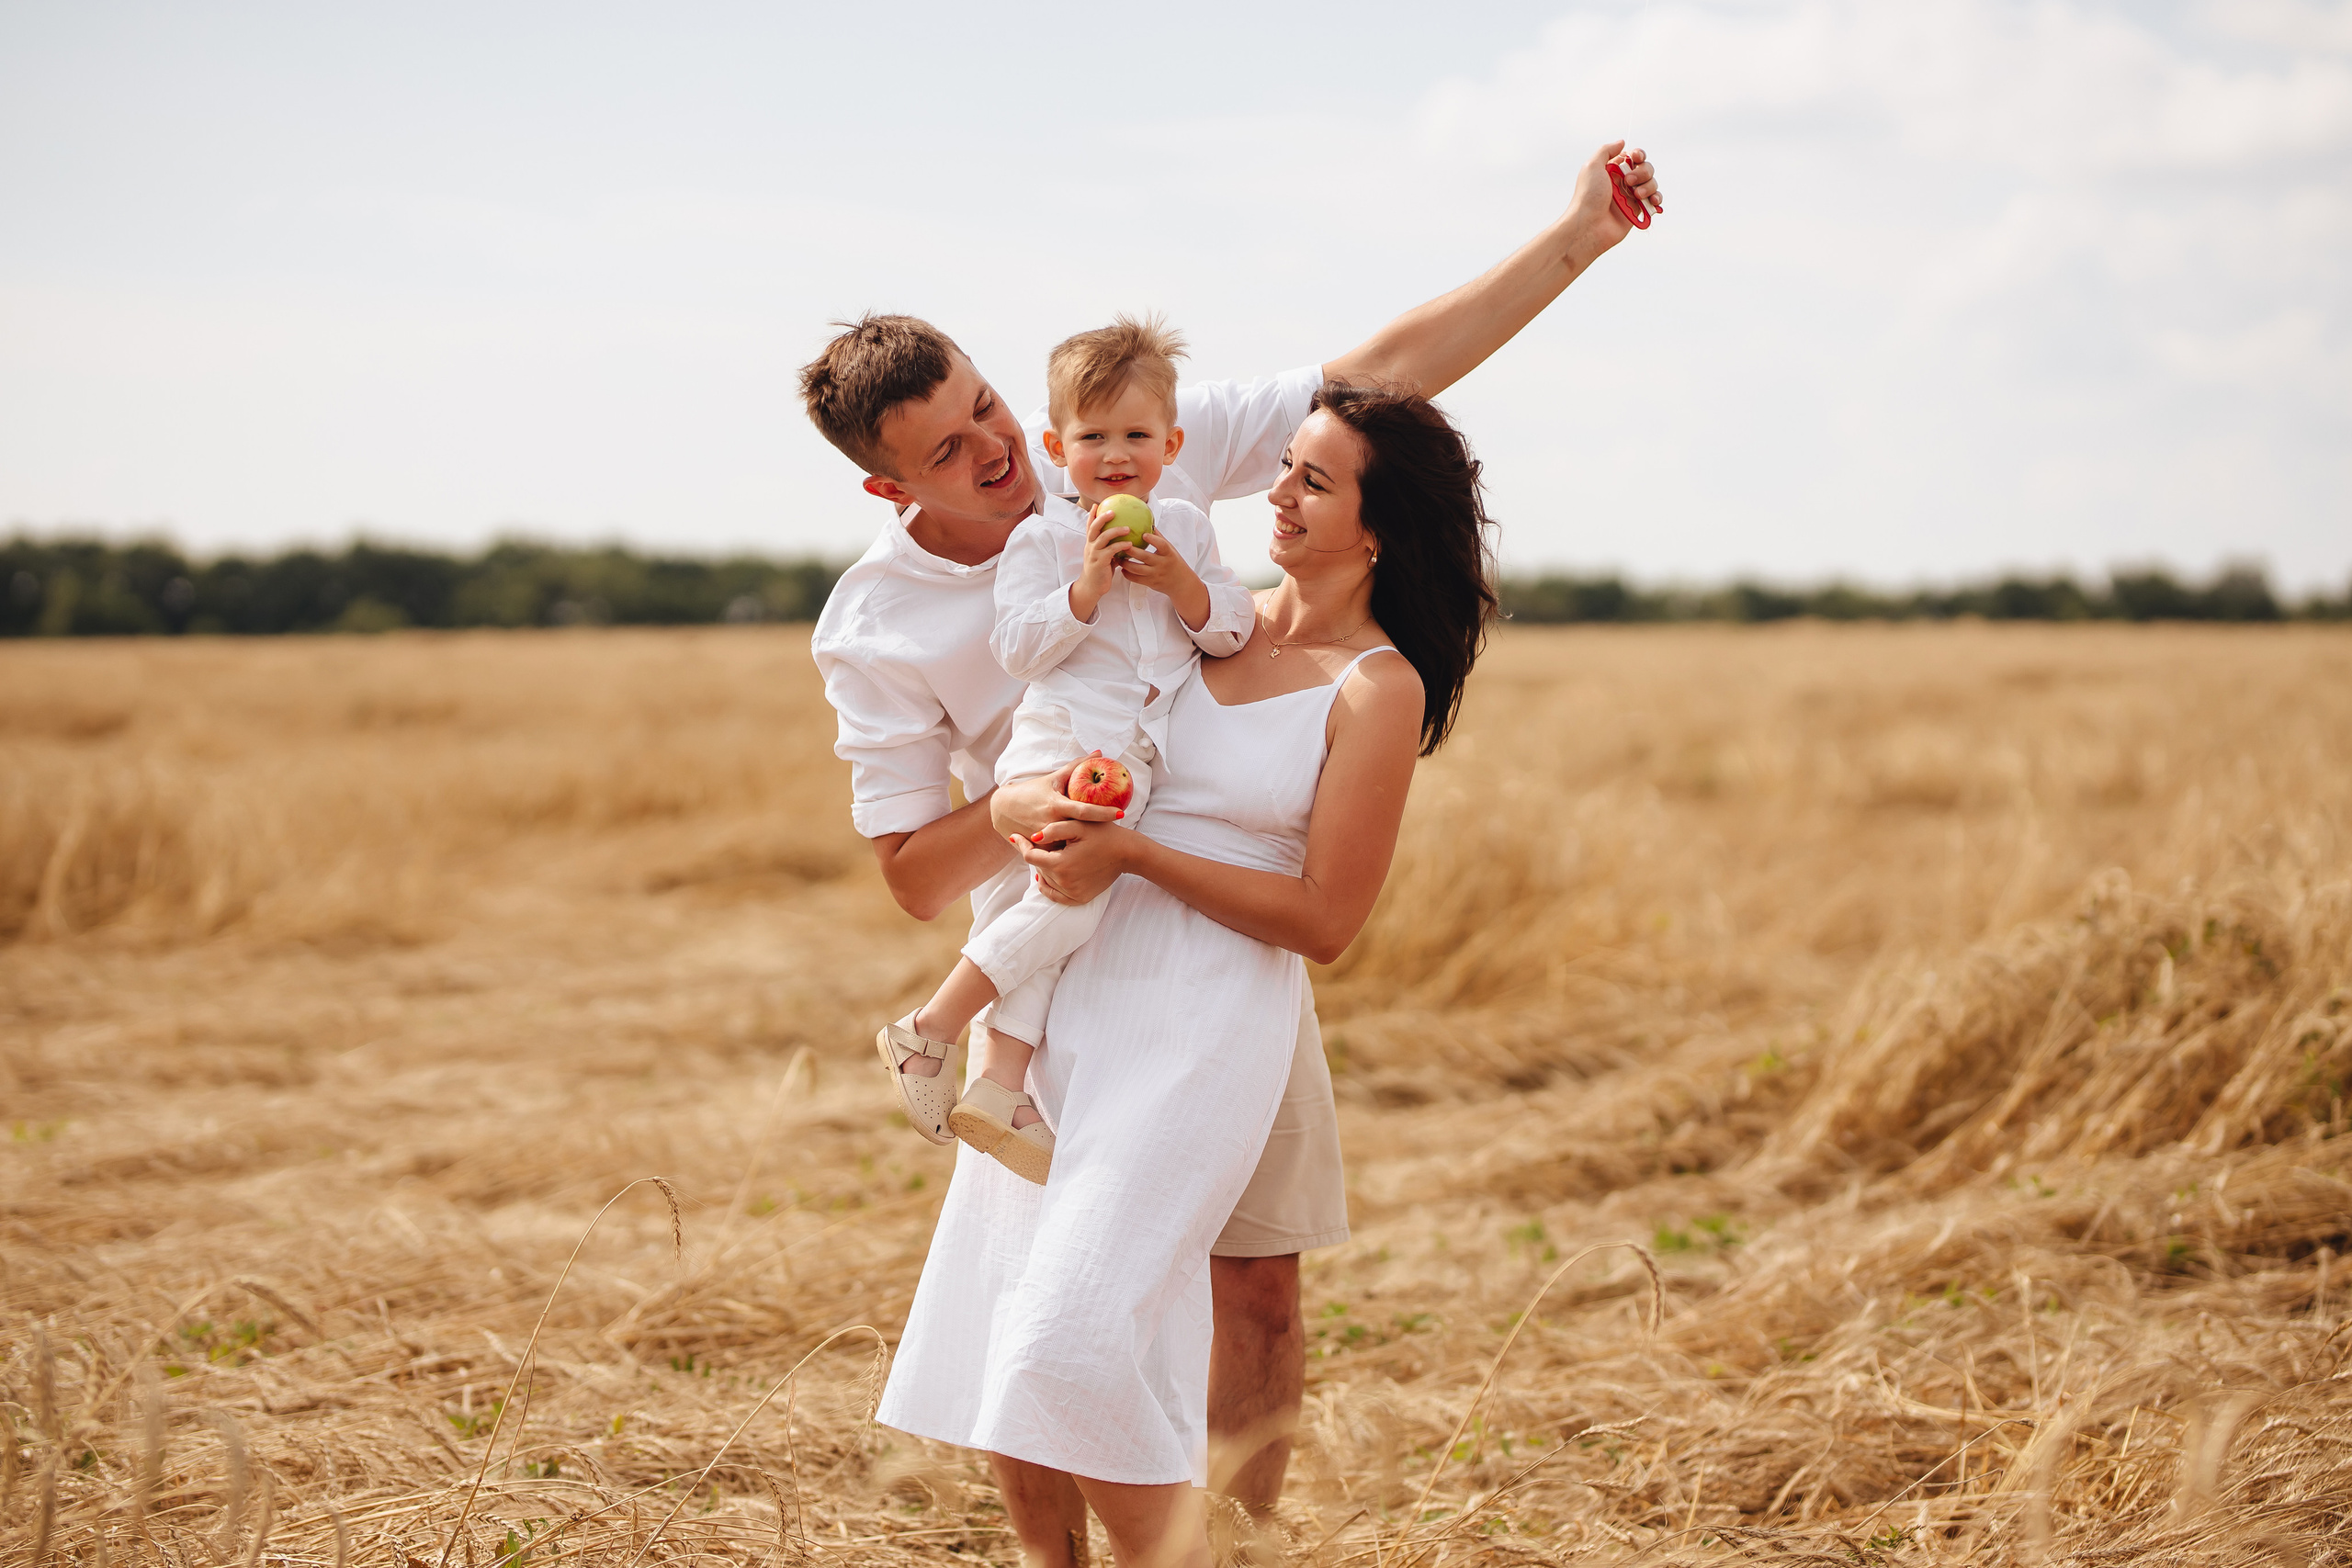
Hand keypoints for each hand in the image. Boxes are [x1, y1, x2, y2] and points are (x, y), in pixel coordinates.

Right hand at [988, 755, 1121, 843]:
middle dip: (1099, 833)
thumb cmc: (1031, 791)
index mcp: (1056, 805)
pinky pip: (1059, 852)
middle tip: (1118, 832)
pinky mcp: (1039, 848)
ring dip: (1086, 846)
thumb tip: (1099, 753)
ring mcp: (1044, 838)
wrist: (1002, 809)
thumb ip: (1077, 766)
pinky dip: (1070, 852)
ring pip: (1070, 846)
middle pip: (1081, 831)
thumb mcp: (1053, 778)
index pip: (1084, 810)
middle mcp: (1051, 822)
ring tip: (1105, 846)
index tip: (1121, 814)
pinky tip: (1086, 854)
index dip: (1103, 812)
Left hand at [1010, 818, 1134, 905]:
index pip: (1030, 856)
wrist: (1127, 852)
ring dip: (1044, 868)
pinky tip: (1046, 875)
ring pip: (1045, 880)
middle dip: (1036, 854)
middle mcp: (1064, 882)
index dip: (1021, 844)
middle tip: (1038, 841)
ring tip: (1049, 854)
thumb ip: (1054, 829)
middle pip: (1037, 867)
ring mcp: (1072, 893)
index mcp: (1061, 864)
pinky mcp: (1079, 899)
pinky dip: (1048, 886)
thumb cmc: (1103, 834)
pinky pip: (1055, 895)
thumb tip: (1033, 837)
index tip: (1014, 835)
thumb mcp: (1079, 825)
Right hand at [1068, 508, 1129, 623]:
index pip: (1089, 526)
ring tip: (1127, 528)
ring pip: (1103, 537)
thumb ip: (1110, 547)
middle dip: (1102, 517)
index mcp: (1090, 544)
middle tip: (1113, 511)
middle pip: (1094, 527)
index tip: (1097, 505)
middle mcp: (1090, 546)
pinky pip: (1111, 550)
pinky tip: (1130, 544)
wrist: (1092, 587)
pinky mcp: (1100, 562)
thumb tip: (1124, 539)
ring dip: (1116, 531)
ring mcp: (1094, 554)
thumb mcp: (1104, 556)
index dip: (1092, 515)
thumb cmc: (1101, 571)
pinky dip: (1120, 546)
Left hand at [1115, 531, 1212, 629]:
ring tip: (1117, 558)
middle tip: (1121, 545)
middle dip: (1132, 551)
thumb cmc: (1174, 562)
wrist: (1181, 583)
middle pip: (1145, 557)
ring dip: (1125, 563)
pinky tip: (1122, 569)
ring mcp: (1156, 574)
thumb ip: (1159, 538)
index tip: (1143, 534)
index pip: (1162, 545)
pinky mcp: (1150, 583)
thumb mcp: (1171, 549)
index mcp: (1168, 554)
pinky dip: (1127, 574)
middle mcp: (1162, 564)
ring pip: (1137, 569)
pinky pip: (1136, 579)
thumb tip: (1150, 524)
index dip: (1153, 539)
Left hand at [1567, 141, 1661, 250]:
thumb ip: (1606, 150)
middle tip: (1628, 182)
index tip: (1636, 158)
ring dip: (1649, 186)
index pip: (1633, 157)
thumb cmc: (1588, 197)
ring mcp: (1630, 197)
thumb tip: (1622, 142)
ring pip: (1652, 183)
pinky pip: (1654, 201)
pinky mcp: (1637, 211)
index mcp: (1612, 170)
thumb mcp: (1592, 166)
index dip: (1639, 155)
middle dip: (1643, 172)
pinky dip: (1657, 199)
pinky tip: (1652, 201)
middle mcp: (1622, 182)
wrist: (1589, 225)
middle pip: (1646, 168)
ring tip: (1636, 195)